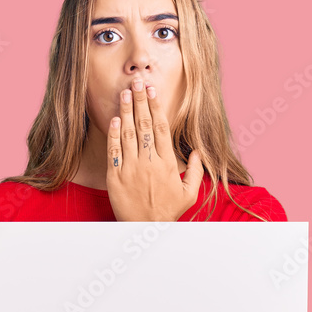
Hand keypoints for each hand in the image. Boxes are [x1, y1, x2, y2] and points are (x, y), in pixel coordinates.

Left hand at [106, 77, 202, 221]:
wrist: (145, 229)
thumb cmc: (168, 211)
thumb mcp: (189, 193)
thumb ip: (194, 171)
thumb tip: (198, 153)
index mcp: (166, 163)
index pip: (160, 128)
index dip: (156, 106)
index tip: (152, 90)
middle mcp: (148, 162)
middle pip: (144, 125)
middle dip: (140, 101)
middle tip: (136, 82)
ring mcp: (131, 168)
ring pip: (128, 134)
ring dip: (126, 111)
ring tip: (124, 93)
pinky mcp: (115, 177)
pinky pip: (114, 152)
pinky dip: (113, 135)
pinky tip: (114, 119)